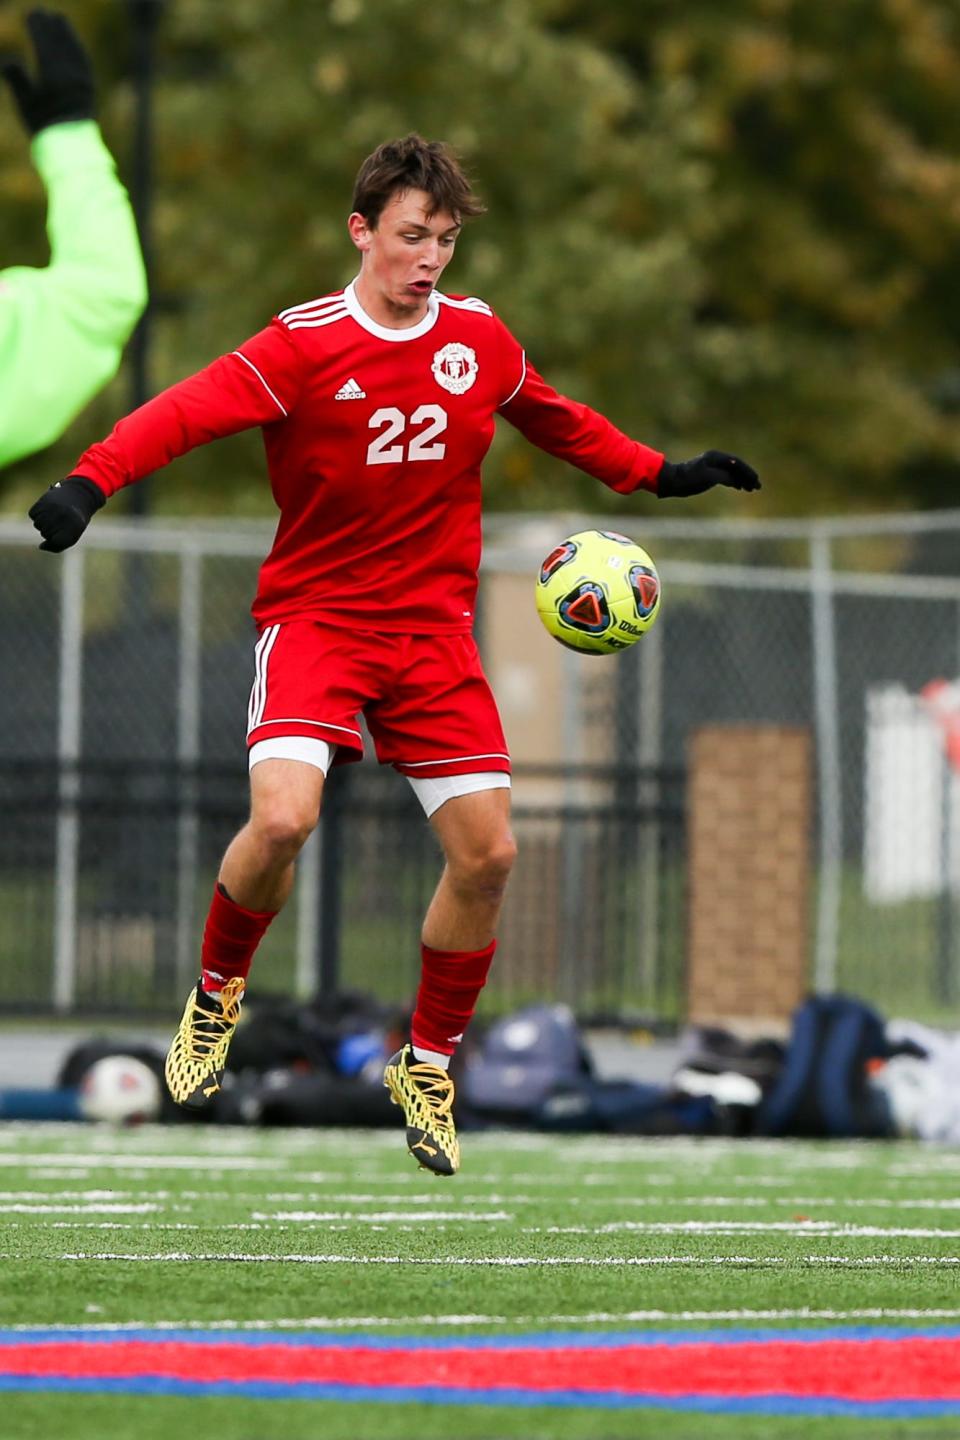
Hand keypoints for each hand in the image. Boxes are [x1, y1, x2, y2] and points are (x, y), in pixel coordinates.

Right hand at [1, 9, 94, 136]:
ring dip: (66, 32)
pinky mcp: (89, 87)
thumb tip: (9, 60)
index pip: (43, 42)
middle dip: (50, 26)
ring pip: (73, 49)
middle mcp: (69, 73)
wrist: (71, 146)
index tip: (31, 14)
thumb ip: (17, 80)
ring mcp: (81, 79)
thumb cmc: (43, 126)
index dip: (37, 27)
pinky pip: (84, 61)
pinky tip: (74, 42)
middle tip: (42, 12)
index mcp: (51, 74)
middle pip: (58, 42)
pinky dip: (78, 48)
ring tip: (60, 18)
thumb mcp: (26, 104)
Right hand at [29, 476, 104, 551]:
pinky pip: (32, 515)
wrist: (77, 496)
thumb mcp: (72, 536)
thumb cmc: (74, 521)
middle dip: (50, 531)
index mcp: (73, 526)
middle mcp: (62, 516)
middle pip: (44, 533)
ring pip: (37, 525)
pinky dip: (37, 514)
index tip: (64, 532)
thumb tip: (41, 547)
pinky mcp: (42, 500)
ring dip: (43, 522)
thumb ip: (58, 546)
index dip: (57, 539)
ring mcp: (51, 507)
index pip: (55, 541)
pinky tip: (48, 508)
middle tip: (61, 520)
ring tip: (54, 514)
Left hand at [657, 450, 759, 498]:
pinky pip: (725, 475)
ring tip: (751, 489)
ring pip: (732, 472)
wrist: (673, 481)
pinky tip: (739, 487)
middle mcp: (716, 459)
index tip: (756, 481)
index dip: (748, 473)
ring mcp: (712, 465)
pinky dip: (733, 481)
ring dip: (742, 480)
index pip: (738, 464)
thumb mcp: (709, 478)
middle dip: (748, 477)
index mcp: (716, 457)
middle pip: (737, 467)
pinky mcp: (708, 472)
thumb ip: (724, 477)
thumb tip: (735, 480)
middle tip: (758, 487)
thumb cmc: (689, 479)